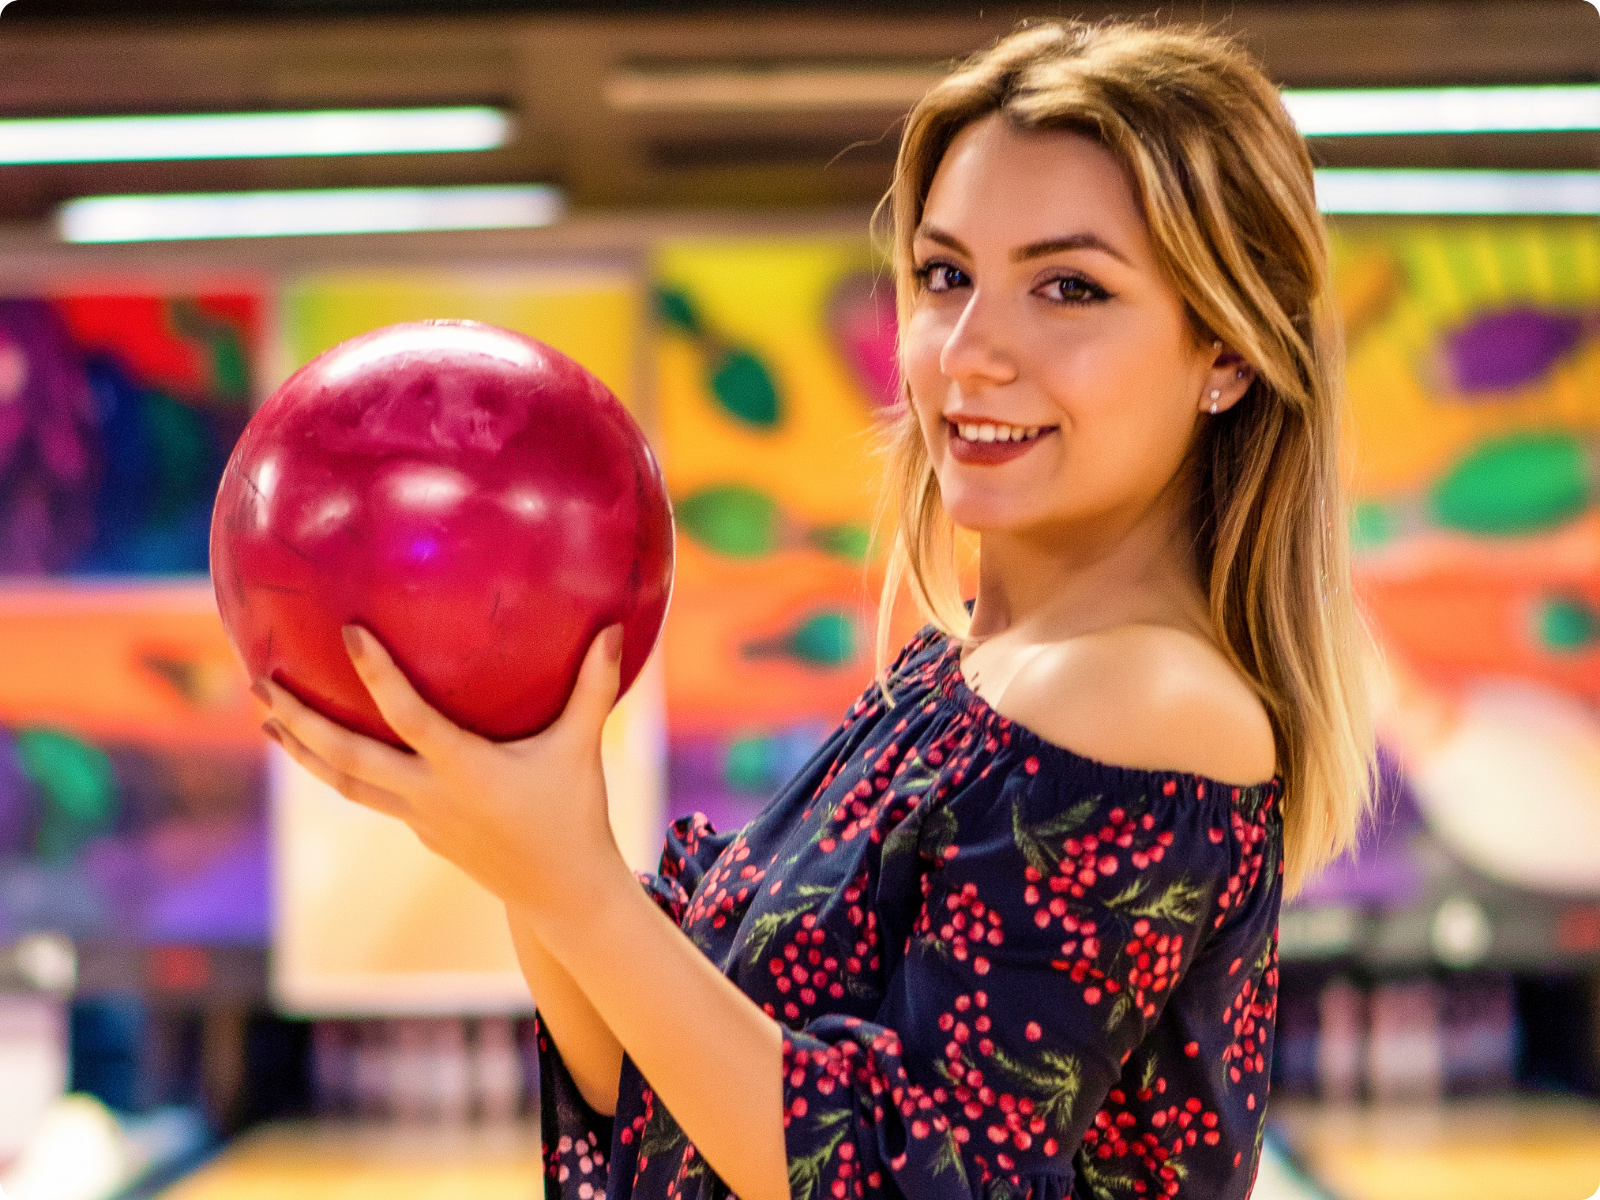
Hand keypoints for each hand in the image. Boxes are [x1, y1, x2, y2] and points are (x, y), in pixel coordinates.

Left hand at [257, 624, 627, 914]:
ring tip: (268, 719)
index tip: (347, 632)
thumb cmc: (576, 812)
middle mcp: (429, 795)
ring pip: (346, 783)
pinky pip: (371, 795)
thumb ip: (594, 686)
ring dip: (303, 752)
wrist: (561, 893)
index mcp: (464, 770)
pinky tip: (329, 750)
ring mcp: (419, 818)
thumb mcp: (583, 746)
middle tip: (262, 684)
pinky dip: (341, 772)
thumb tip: (616, 628)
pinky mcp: (422, 830)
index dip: (377, 675)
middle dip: (300, 722)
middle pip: (347, 760)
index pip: (408, 717)